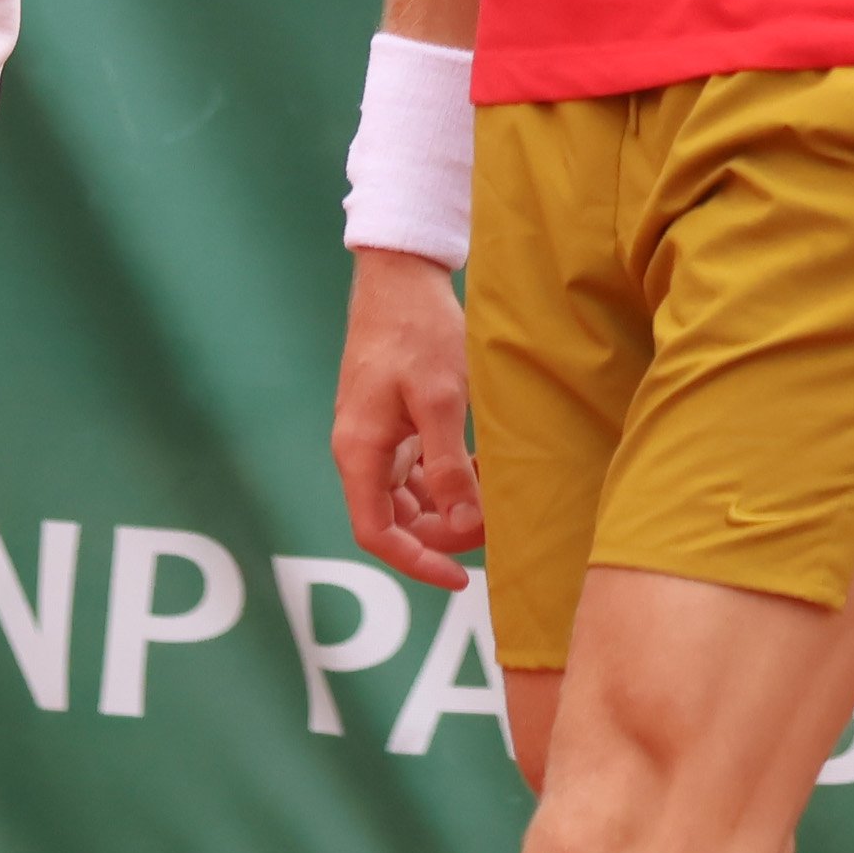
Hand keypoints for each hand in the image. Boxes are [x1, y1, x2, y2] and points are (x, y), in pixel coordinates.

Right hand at [330, 248, 486, 587]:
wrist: (401, 275)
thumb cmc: (416, 331)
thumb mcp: (440, 399)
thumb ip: (449, 465)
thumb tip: (465, 523)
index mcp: (358, 450)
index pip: (376, 533)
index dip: (417, 563)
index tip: (461, 577)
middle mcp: (361, 449)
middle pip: (397, 521)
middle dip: (444, 531)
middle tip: (494, 521)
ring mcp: (376, 435)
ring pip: (411, 497)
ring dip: (451, 503)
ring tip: (494, 487)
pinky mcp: (393, 421)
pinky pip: (419, 468)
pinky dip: (450, 476)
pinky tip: (483, 462)